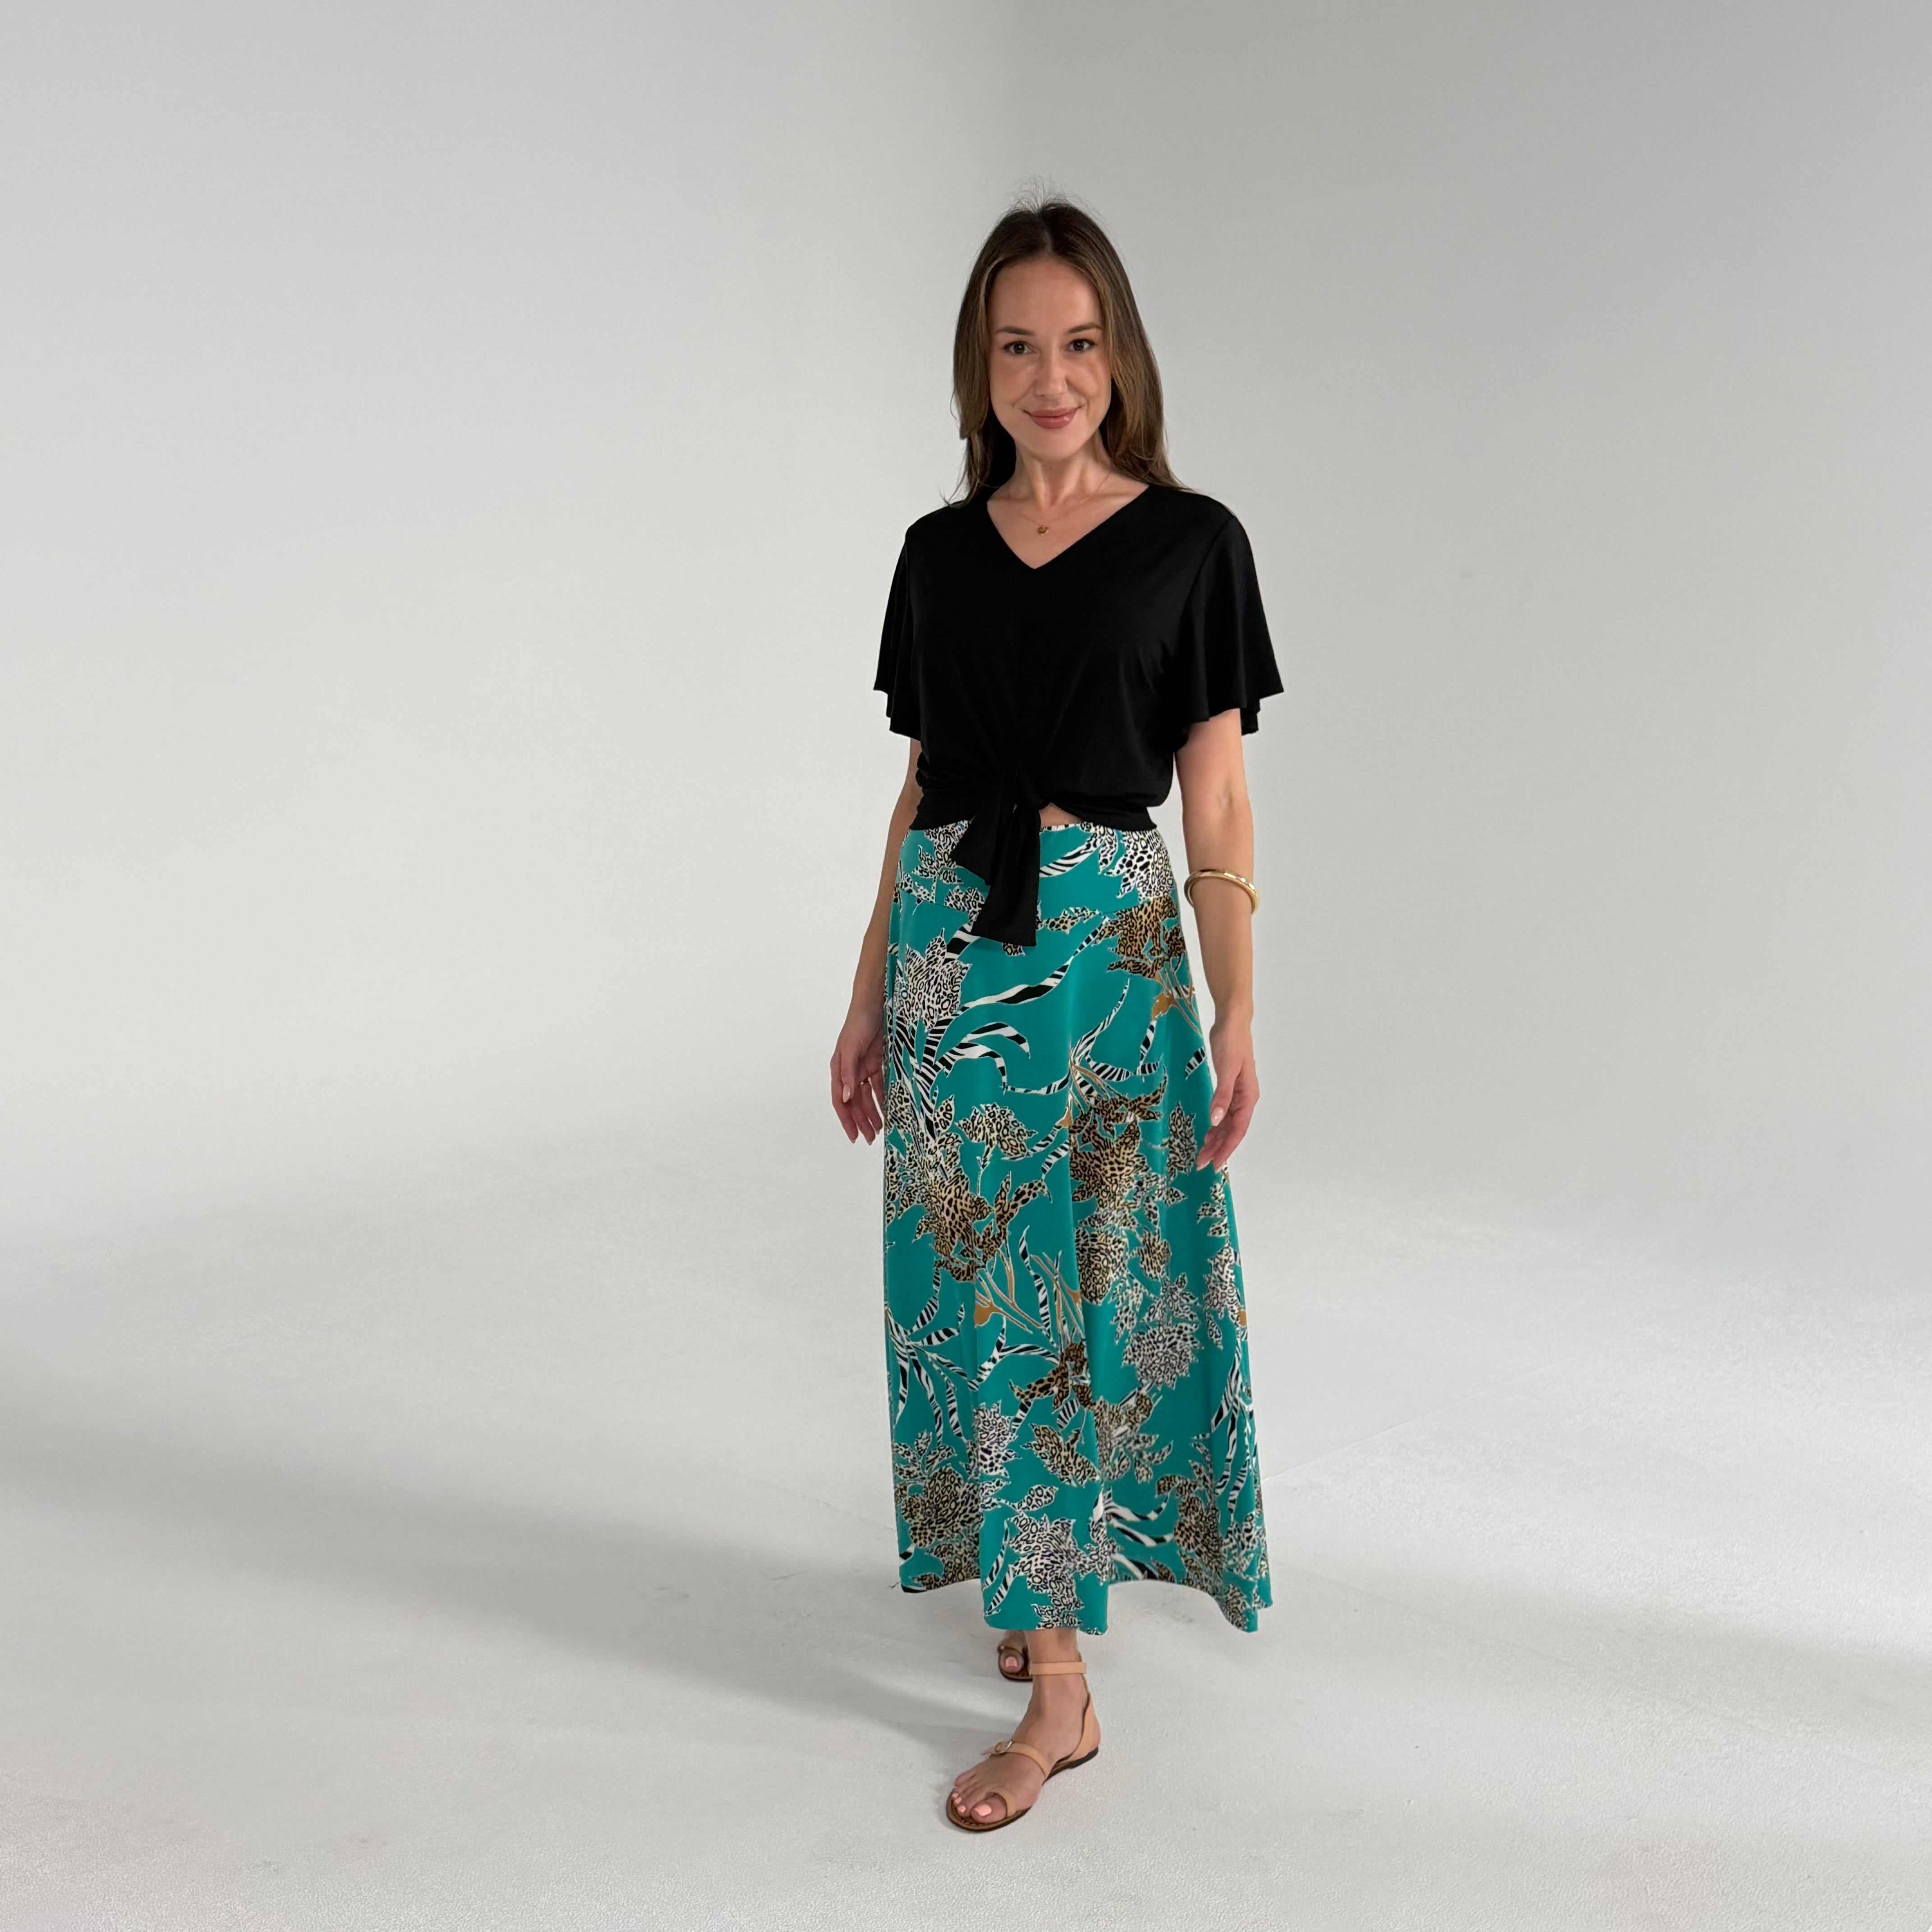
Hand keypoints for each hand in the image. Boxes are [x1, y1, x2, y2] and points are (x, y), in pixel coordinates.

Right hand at [831, 1001, 886, 1143]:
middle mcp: (850, 1071)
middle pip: (854, 1102)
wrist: (875, 1002)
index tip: (854, 1135)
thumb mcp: (851, 1048)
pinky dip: (883, 1098)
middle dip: (861, 1121)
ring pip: (867, 1097)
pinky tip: (889, 1109)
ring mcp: (864, 1068)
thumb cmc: (858, 1022)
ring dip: (872, 1113)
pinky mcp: (877, 1063)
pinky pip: (879, 1086)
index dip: (846, 1119)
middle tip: (869, 1138)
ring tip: (879, 1129)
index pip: (840, 1100)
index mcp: (839, 1069)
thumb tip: (845, 1097)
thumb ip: (848, 1073)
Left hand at [1197, 1013, 1258, 1171]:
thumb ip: (1222, 1095)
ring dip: (1216, 1139)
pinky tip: (1208, 1131)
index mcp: (1248, 1096)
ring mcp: (1238, 1093)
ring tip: (1202, 1152)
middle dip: (1218, 1148)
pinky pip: (1224, 1113)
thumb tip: (1217, 1120)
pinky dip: (1216, 1125)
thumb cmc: (1231, 1042)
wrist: (1231, 1022)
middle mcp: (1245, 1098)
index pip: (1238, 1129)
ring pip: (1228, 1124)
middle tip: (1201, 1163)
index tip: (1215, 1163)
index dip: (1227, 1148)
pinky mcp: (1229, 1087)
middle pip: (1232, 1130)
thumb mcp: (1226, 1069)